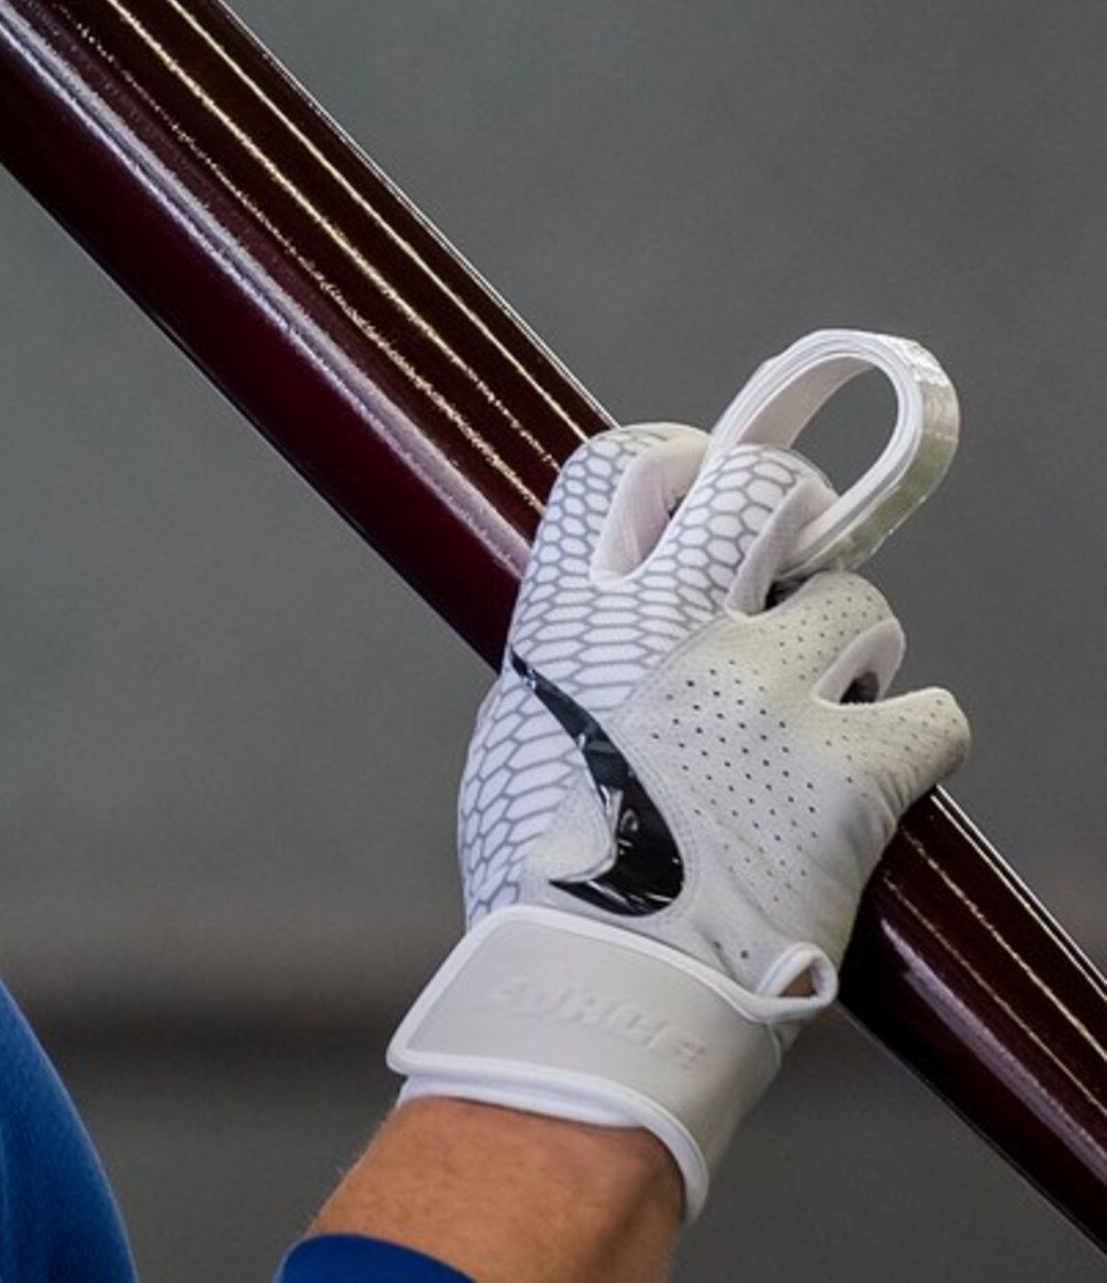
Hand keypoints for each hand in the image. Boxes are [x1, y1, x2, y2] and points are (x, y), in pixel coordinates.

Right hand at [390, 423, 968, 1216]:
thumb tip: (640, 612)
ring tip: (815, 723)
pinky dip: (912, 741)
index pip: (631, 463)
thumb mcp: (527, 730)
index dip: (684, 461)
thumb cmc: (550, 884)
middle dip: (795, 518)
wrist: (608, 996)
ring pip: (861, 606)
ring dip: (851, 656)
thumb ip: (585, 651)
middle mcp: (675, 631)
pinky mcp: (853, 770)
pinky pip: (930, 713)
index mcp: (577, 620)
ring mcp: (770, 693)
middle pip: (766, 487)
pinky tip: (873, 781)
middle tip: (796, 564)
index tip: (708, 491)